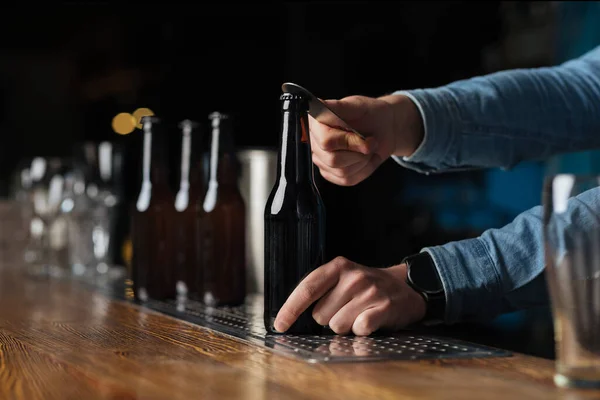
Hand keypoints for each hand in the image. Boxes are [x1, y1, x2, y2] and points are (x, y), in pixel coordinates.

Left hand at [273, 256, 426, 335]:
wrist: (406, 287)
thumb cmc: (366, 287)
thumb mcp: (342, 278)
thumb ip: (320, 291)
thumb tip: (290, 316)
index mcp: (337, 267)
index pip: (307, 289)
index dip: (290, 309)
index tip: (280, 325)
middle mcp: (353, 277)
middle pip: (320, 315)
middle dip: (329, 318)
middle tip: (346, 309)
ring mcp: (369, 291)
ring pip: (338, 326)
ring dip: (346, 326)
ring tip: (359, 314)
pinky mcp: (384, 307)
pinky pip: (359, 330)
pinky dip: (361, 330)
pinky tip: (370, 321)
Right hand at [309, 94, 422, 185]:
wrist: (383, 128)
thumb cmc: (369, 114)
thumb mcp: (357, 106)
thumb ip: (338, 107)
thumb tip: (319, 104)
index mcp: (316, 124)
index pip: (325, 141)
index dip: (347, 141)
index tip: (360, 133)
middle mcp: (315, 143)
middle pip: (333, 159)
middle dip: (358, 151)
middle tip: (369, 141)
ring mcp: (322, 161)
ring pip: (342, 172)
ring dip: (363, 160)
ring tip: (368, 147)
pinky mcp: (332, 174)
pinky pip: (348, 180)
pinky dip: (364, 169)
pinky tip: (366, 158)